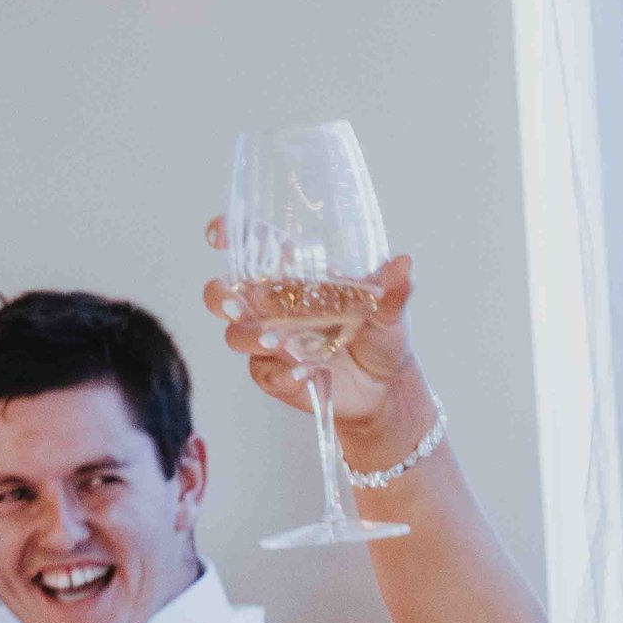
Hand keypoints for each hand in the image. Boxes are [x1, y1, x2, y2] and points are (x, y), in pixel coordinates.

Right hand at [202, 221, 417, 426]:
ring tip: (280, 342)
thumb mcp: (391, 311)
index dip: (231, 235)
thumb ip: (392, 289)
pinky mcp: (274, 375)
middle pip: (222, 293)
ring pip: (235, 334)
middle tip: (239, 305)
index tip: (218, 234)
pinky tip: (306, 373)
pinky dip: (282, 374)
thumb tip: (404, 263)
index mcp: (295, 277)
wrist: (386, 387)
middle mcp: (273, 306)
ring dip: (252, 337)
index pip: (253, 246)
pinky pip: (262, 373)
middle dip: (221, 296)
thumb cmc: (382, 336)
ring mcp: (269, 341)